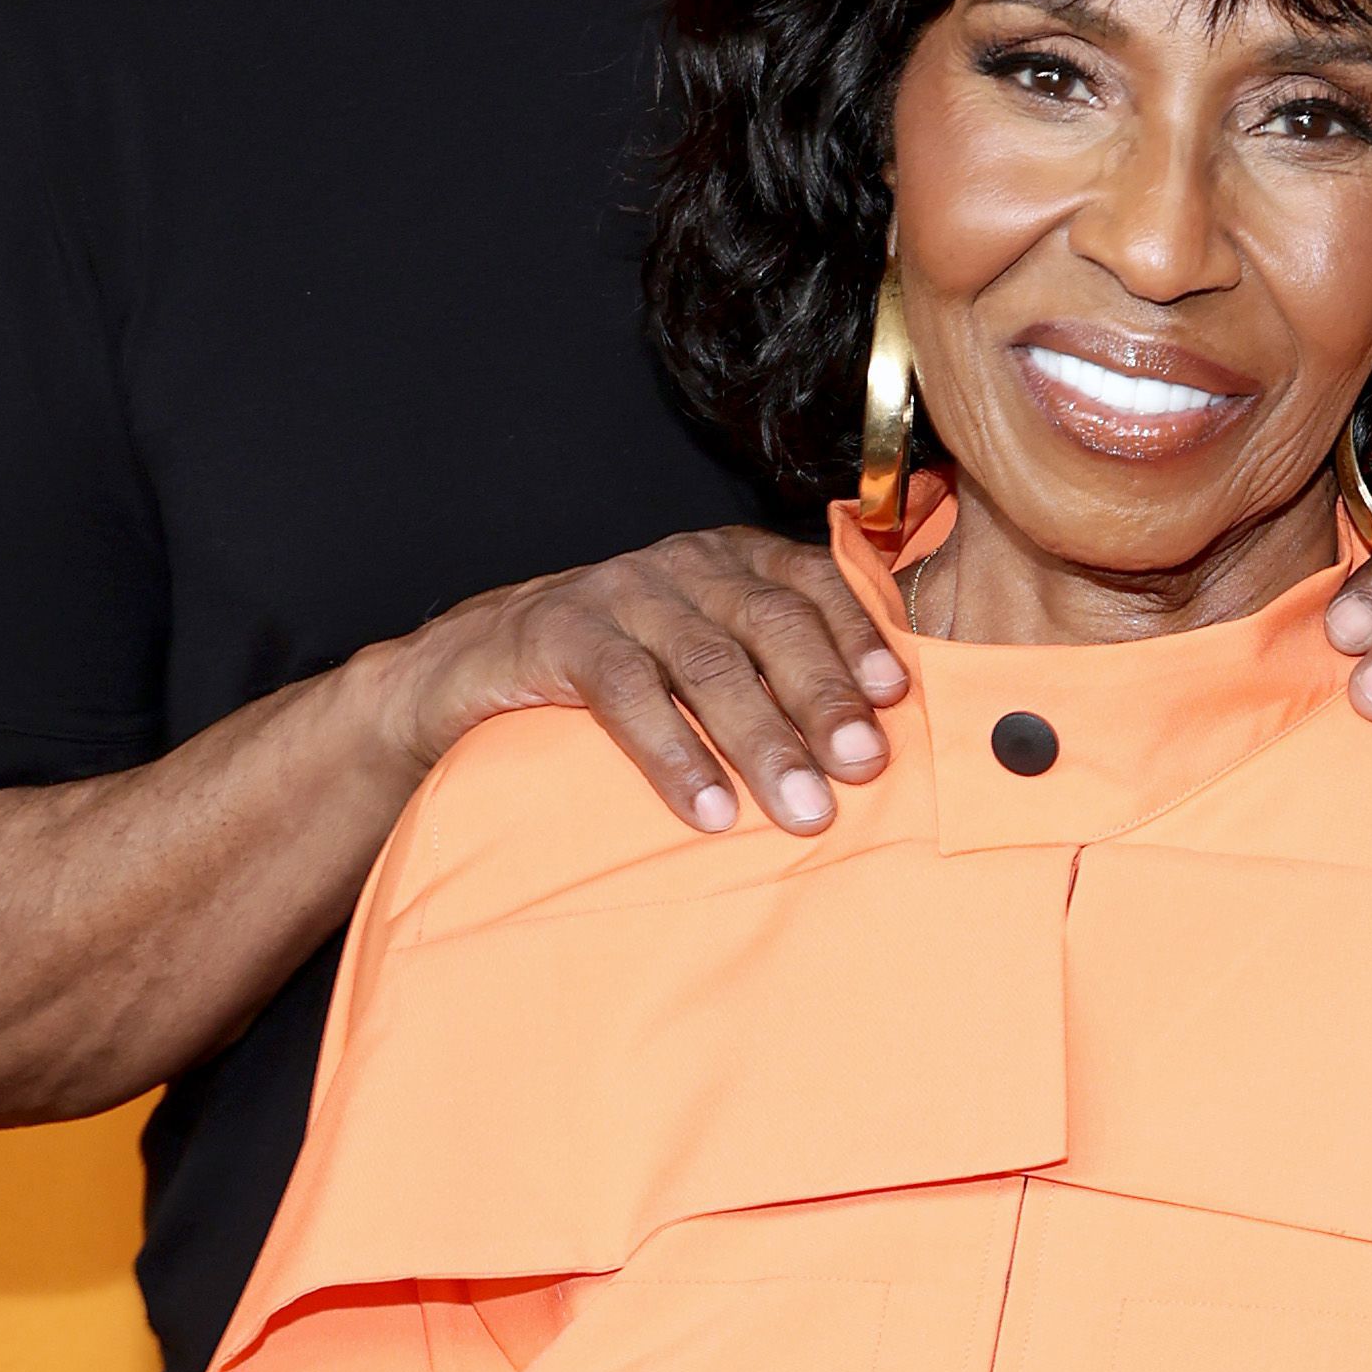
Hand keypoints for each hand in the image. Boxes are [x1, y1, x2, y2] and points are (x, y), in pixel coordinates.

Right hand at [358, 524, 906, 839]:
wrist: (477, 667)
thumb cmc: (619, 673)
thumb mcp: (706, 662)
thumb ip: (778, 680)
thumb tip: (876, 751)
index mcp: (735, 562)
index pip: (815, 585)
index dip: (859, 637)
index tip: (894, 699)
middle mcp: (685, 565)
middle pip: (771, 624)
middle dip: (823, 699)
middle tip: (862, 767)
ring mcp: (622, 593)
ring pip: (708, 663)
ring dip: (763, 740)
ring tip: (803, 809)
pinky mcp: (562, 633)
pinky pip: (628, 693)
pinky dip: (675, 755)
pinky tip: (710, 808)